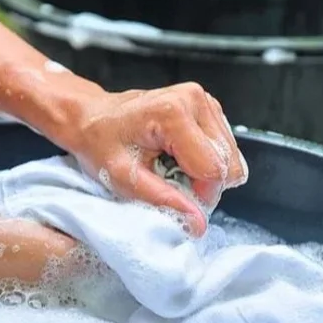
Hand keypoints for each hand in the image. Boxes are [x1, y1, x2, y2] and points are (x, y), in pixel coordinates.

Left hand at [62, 82, 247, 236]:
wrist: (92, 118)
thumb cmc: (101, 142)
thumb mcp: (123, 178)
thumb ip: (162, 200)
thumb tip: (197, 223)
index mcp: (173, 113)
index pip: (214, 170)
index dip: (199, 194)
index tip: (175, 197)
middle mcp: (194, 99)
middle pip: (227, 163)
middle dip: (203, 184)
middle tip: (170, 182)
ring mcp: (203, 100)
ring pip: (230, 157)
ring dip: (204, 172)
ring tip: (171, 167)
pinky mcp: (208, 107)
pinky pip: (224, 147)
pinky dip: (204, 160)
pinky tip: (178, 156)